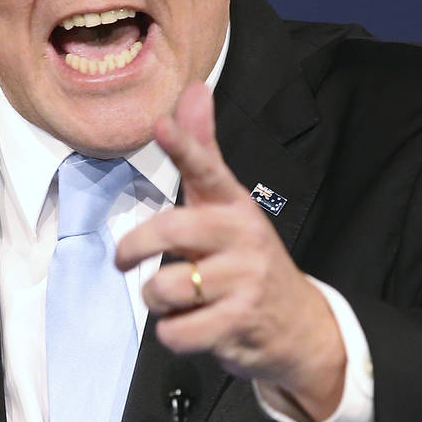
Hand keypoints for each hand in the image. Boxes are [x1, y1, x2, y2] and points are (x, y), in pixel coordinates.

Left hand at [115, 82, 345, 421]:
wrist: (297, 323)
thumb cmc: (245, 257)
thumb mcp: (226, 204)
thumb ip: (202, 152)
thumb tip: (194, 89)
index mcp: (233, 204)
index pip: (206, 168)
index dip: (183, 146)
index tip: (160, 124)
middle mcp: (241, 236)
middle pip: (169, 230)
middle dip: (133, 248)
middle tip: (124, 261)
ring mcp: (242, 281)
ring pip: (164, 287)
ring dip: (155, 298)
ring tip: (174, 299)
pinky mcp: (236, 323)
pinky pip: (175, 331)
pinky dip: (171, 333)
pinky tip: (189, 325)